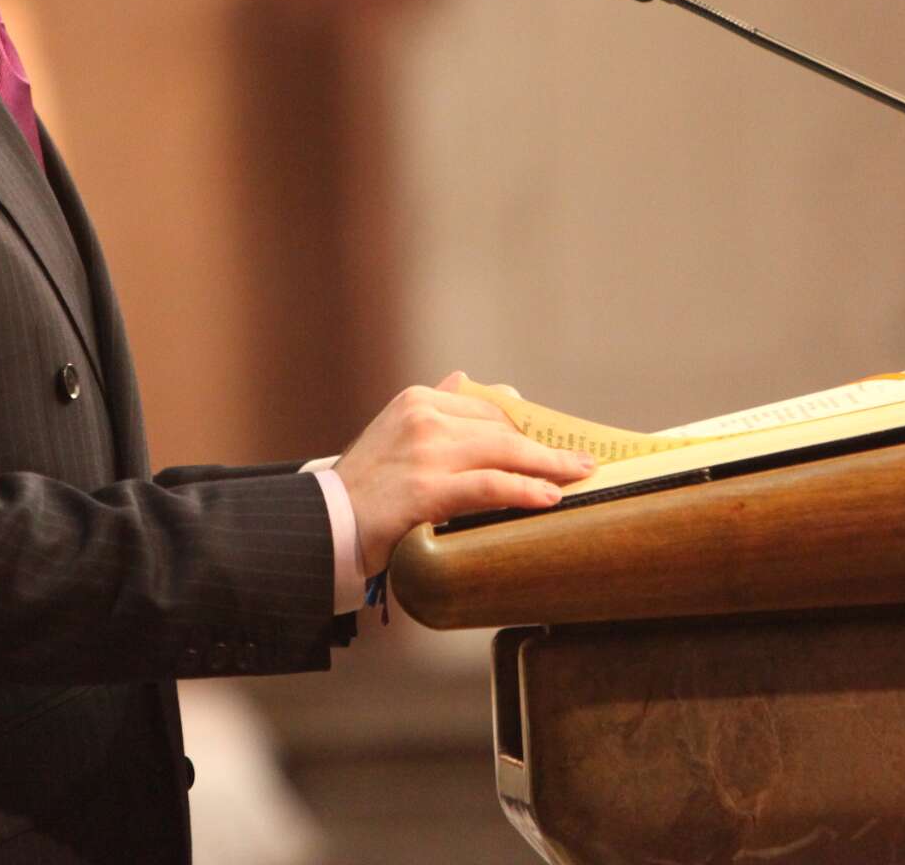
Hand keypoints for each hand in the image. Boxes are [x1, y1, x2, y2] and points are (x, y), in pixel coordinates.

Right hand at [334, 372, 593, 574]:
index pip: (487, 408)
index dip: (526, 426)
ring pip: (501, 451)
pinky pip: (490, 485)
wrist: (324, 524)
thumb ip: (436, 408)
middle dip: (545, 446)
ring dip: (548, 465)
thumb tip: (472, 381)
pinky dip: (525, 489)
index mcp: (417, 400)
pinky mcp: (427, 488)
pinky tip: (549, 497)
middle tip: (580, 460)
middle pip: (500, 427)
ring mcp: (425, 451)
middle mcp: (423, 416)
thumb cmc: (366, 487)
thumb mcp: (395, 432)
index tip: (554, 439)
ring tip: (578, 476)